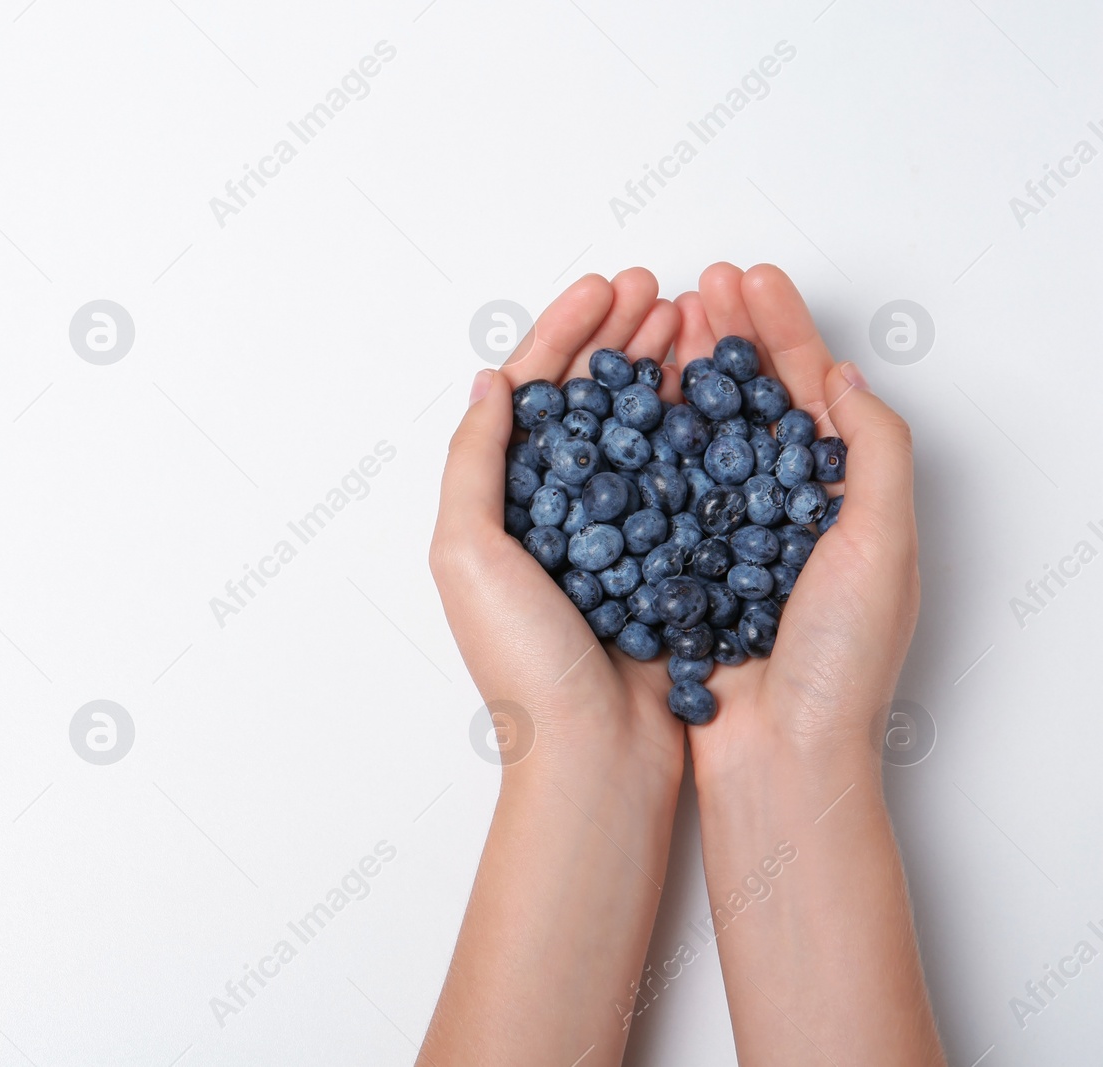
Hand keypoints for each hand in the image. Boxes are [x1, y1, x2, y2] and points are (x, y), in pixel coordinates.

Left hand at [429, 269, 684, 782]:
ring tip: (691, 322)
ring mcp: (607, 535)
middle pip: (585, 401)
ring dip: (658, 371)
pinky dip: (692, 431)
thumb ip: (473, 463)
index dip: (564, 333)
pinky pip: (675, 479)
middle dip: (618, 338)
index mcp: (496, 505)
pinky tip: (717, 395)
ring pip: (634, 429)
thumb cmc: (525, 664)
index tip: (606, 286)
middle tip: (658, 289)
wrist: (597, 754)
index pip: (528, 394)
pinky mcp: (657, 560)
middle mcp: (549, 513)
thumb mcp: (469, 553)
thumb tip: (489, 382)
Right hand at [672, 263, 919, 773]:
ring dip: (683, 376)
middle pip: (752, 400)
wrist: (780, 757)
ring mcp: (726, 535)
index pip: (811, 390)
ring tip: (658, 325)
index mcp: (843, 497)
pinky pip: (658, 490)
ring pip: (701, 435)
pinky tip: (626, 406)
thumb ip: (872, 449)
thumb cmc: (842, 662)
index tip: (748, 278)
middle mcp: (783, 510)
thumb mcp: (881, 542)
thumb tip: (841, 375)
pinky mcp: (678, 565)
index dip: (780, 329)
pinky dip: (645, 442)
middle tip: (695, 284)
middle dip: (726, 337)